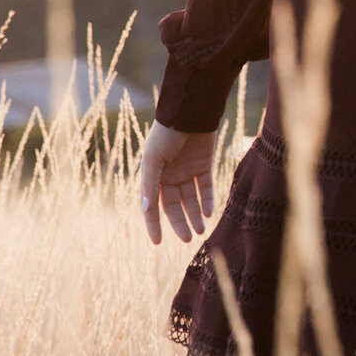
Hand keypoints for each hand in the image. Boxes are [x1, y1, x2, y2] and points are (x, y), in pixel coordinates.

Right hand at [138, 122, 217, 244]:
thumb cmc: (166, 134)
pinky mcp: (204, 164)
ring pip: (191, 199)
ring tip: (200, 230)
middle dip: (180, 223)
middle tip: (187, 239)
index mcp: (153, 176)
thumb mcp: (154, 159)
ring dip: (195, 214)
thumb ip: (150, 183)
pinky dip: (207, 200)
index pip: (152, 206)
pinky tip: (209, 212)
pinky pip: (205, 186)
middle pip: (174, 206)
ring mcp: (187, 171)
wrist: (189, 112)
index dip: (154, 224)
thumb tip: (146, 208)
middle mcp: (170, 176)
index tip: (158, 243)